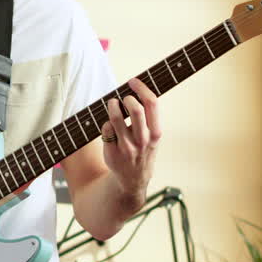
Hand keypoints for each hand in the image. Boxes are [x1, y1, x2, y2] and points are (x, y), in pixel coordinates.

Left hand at [99, 78, 160, 194]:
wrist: (133, 180)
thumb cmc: (143, 150)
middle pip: (135, 108)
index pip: (152, 103)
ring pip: (115, 117)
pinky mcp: (112, 152)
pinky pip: (105, 128)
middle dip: (126, 98)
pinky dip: (106, 123)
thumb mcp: (153, 137)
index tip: (133, 81)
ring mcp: (127, 148)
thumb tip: (136, 90)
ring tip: (113, 105)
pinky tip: (110, 126)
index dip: (141, 88)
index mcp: (155, 134)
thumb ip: (148, 118)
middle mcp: (142, 141)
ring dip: (112, 105)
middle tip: (123, 98)